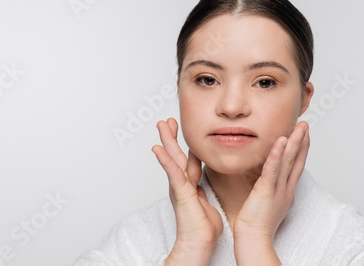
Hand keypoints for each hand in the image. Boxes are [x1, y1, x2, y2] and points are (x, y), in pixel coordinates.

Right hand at [151, 118, 222, 264]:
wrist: (199, 242)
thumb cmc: (203, 228)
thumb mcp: (205, 202)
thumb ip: (202, 191)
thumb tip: (203, 184)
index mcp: (189, 185)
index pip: (187, 160)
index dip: (185, 145)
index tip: (182, 132)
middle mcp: (182, 184)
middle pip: (176, 155)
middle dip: (171, 137)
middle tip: (167, 120)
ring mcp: (179, 187)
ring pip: (172, 159)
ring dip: (166, 141)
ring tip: (161, 125)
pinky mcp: (180, 192)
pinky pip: (172, 173)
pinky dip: (165, 160)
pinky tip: (157, 149)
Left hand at [233, 121, 309, 245]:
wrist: (254, 240)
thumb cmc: (256, 226)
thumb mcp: (267, 204)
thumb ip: (270, 192)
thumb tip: (268, 185)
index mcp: (286, 193)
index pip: (295, 167)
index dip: (300, 150)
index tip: (302, 136)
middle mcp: (286, 190)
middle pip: (297, 161)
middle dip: (302, 142)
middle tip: (305, 125)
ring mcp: (278, 190)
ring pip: (288, 162)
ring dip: (295, 142)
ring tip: (300, 127)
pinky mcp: (267, 191)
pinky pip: (272, 170)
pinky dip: (277, 154)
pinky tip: (281, 140)